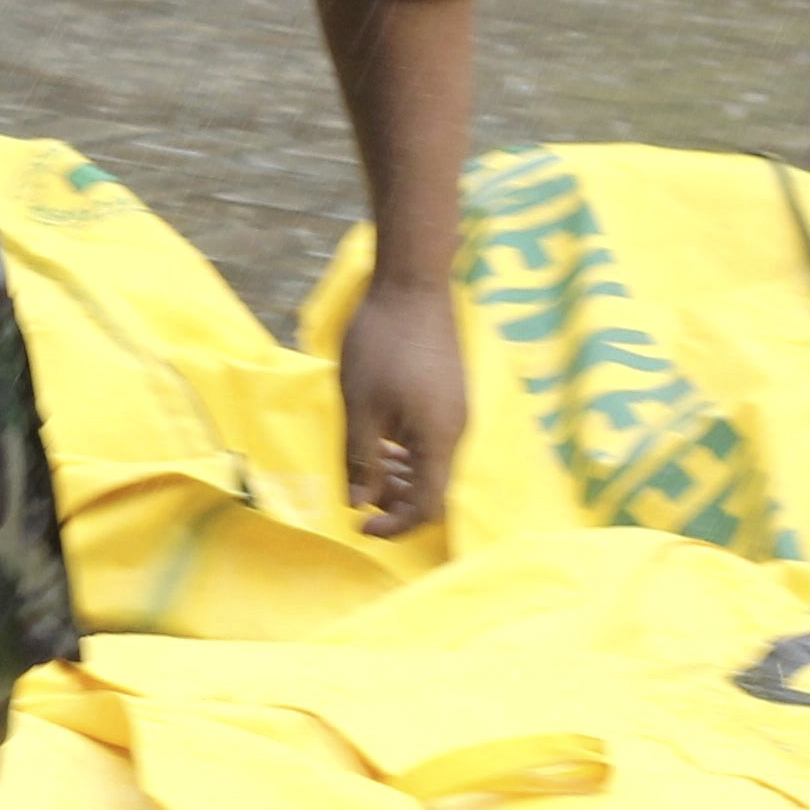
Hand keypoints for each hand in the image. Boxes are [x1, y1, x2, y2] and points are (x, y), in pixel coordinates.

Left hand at [333, 270, 467, 539]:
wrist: (413, 283)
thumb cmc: (383, 343)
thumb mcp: (360, 406)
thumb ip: (361, 458)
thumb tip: (359, 502)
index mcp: (439, 440)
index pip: (427, 506)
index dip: (395, 525)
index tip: (360, 527)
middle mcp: (455, 431)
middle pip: (430, 487)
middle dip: (392, 499)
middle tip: (353, 491)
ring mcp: (454, 410)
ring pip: (427, 461)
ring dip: (395, 473)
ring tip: (359, 465)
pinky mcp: (446, 393)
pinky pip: (427, 437)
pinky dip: (401, 448)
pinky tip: (375, 438)